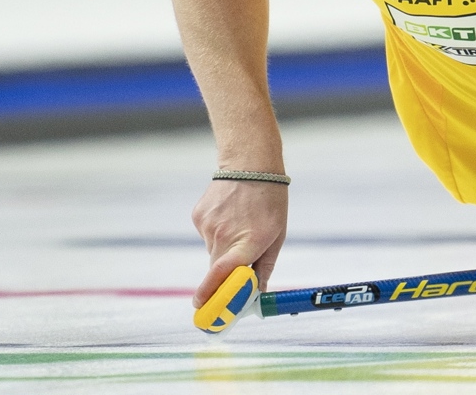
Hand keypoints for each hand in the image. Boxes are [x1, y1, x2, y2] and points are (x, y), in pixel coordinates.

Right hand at [191, 179, 288, 306]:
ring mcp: (208, 226)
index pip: (224, 274)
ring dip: (224, 250)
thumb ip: (264, 267)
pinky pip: (207, 237)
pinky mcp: (198, 217)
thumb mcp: (277, 236)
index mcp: (249, 241)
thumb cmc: (270, 202)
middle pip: (216, 271)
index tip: (204, 311)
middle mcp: (225, 235)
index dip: (213, 295)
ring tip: (240, 227)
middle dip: (223, 279)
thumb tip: (256, 295)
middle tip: (233, 276)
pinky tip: (229, 217)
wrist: (250, 165)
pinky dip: (217, 235)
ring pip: (213, 253)